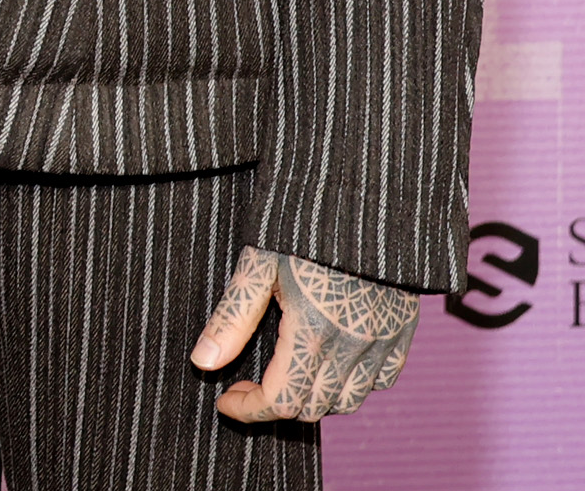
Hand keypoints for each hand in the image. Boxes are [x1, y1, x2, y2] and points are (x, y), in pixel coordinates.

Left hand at [190, 244, 418, 421]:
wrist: (364, 196)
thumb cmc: (301, 226)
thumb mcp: (258, 263)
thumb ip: (232, 317)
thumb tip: (203, 362)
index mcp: (312, 332)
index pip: (281, 400)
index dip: (249, 409)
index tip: (224, 399)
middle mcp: (352, 345)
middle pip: (313, 407)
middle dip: (275, 405)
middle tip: (247, 383)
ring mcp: (382, 340)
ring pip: (349, 400)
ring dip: (313, 398)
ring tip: (284, 373)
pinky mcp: (403, 330)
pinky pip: (381, 379)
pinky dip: (353, 384)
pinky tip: (329, 362)